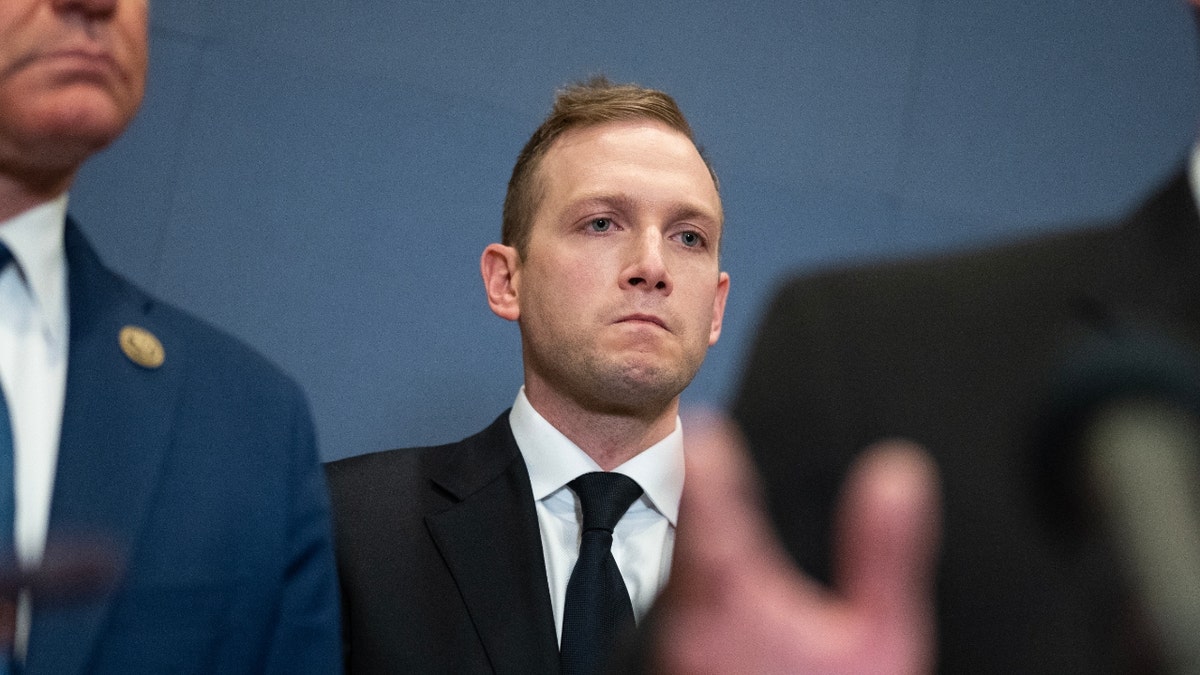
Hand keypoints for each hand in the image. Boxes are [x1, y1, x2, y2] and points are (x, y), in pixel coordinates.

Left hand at [647, 412, 940, 673]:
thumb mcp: (883, 635)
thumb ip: (885, 549)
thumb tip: (897, 470)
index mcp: (734, 597)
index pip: (711, 504)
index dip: (711, 461)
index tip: (710, 430)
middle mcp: (687, 622)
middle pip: (685, 542)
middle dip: (705, 505)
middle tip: (716, 459)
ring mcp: (672, 653)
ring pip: (674, 585)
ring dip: (698, 555)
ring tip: (721, 522)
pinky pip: (673, 629)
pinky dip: (696, 606)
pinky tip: (724, 616)